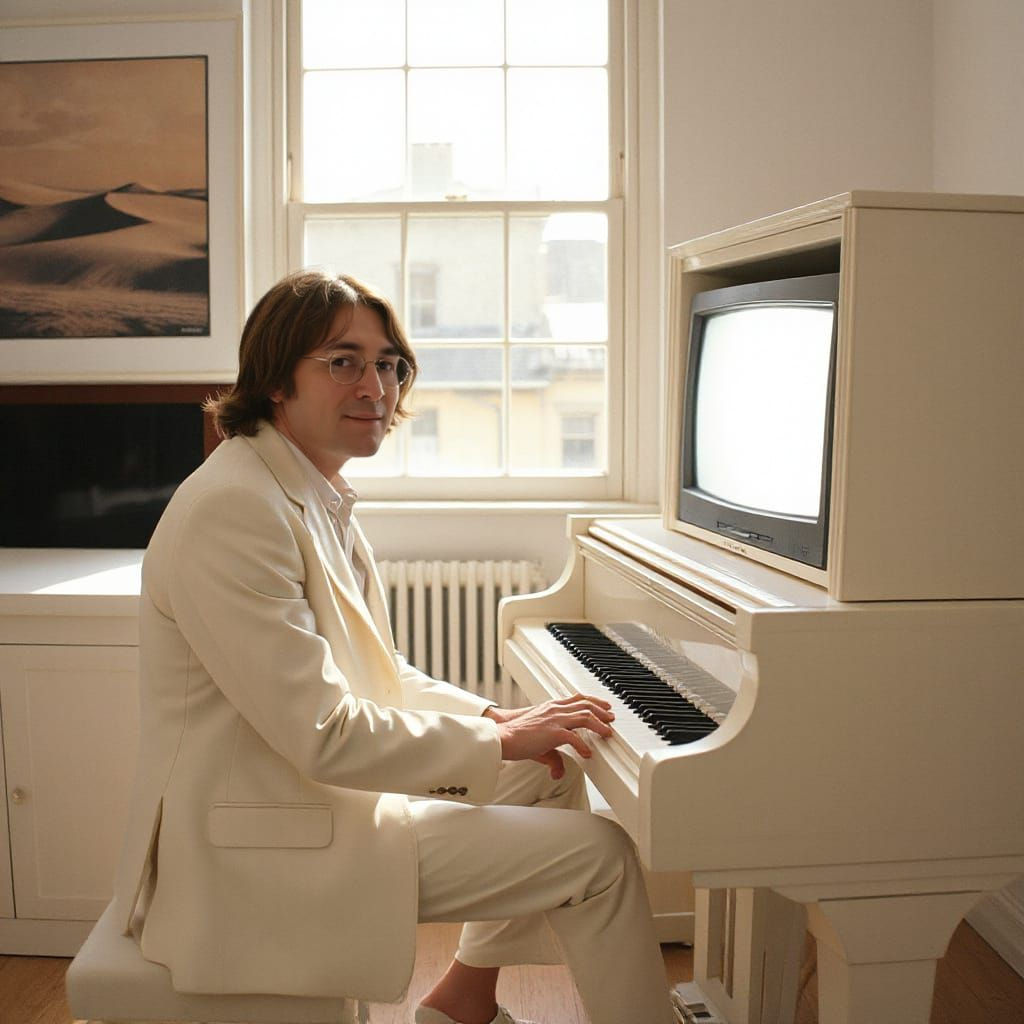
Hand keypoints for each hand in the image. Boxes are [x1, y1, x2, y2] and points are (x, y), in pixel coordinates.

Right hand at [486, 696, 614, 777]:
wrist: (503, 736)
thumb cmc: (517, 738)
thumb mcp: (540, 745)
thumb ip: (553, 758)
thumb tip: (559, 772)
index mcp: (551, 707)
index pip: (577, 698)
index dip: (593, 701)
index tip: (603, 706)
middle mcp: (555, 709)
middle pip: (585, 704)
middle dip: (601, 710)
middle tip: (611, 718)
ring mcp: (555, 719)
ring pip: (585, 716)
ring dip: (599, 724)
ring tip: (607, 733)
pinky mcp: (553, 732)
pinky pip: (574, 737)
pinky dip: (583, 745)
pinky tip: (587, 753)